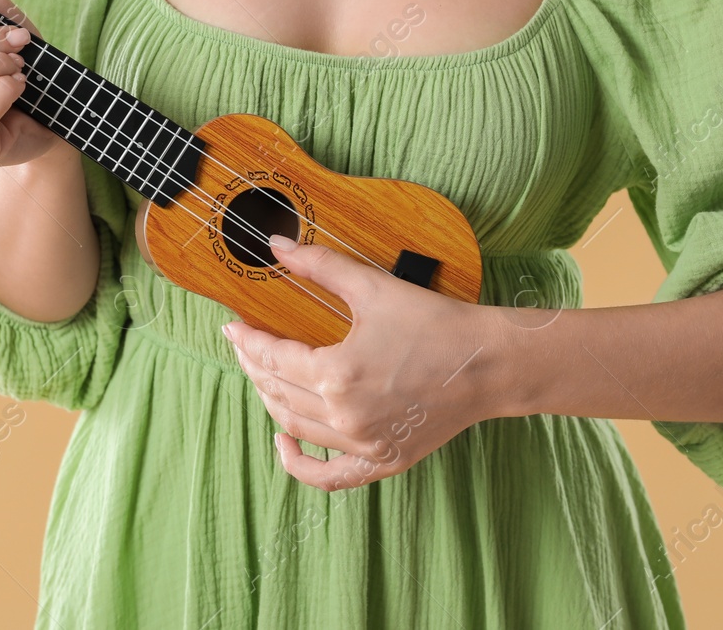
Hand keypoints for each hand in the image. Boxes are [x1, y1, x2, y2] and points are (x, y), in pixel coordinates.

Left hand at [223, 235, 502, 491]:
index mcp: (336, 374)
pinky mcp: (383, 461)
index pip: (272, 358)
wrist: (488, 363)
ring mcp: (363, 445)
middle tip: (244, 344)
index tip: (233, 325)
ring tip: (262, 376)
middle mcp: (344, 417)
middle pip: (277, 392)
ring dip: (270, 401)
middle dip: (253, 365)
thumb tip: (277, 245)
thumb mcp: (373, 287)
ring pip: (296, 427)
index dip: (247, 340)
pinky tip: (285, 444)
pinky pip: (330, 476)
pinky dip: (301, 465)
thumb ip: (320, 266)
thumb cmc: (435, 322)